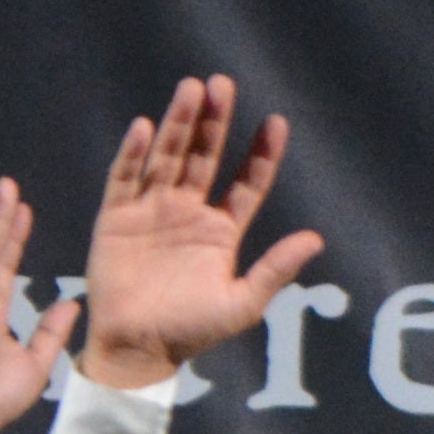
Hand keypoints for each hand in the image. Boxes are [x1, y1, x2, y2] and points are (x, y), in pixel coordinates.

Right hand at [77, 77, 324, 389]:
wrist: (138, 349)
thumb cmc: (192, 331)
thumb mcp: (242, 303)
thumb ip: (276, 270)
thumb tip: (316, 239)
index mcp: (222, 230)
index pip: (247, 182)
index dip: (261, 153)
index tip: (276, 122)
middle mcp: (188, 211)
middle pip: (205, 156)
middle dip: (214, 121)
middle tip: (223, 83)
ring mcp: (152, 210)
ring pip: (168, 157)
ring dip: (179, 124)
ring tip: (191, 89)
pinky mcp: (117, 216)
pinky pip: (125, 178)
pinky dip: (134, 154)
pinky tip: (146, 128)